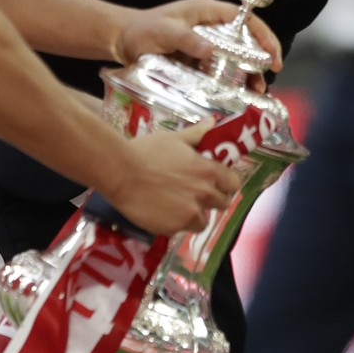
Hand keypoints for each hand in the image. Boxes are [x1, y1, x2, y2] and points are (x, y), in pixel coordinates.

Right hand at [101, 119, 241, 233]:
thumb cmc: (147, 151)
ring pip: (202, 222)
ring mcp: (189, 214)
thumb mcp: (174, 139)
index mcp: (208, 171)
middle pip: (222, 204)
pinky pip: (180, 230)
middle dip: (211, 201)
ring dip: (194, 216)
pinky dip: (173, 224)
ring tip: (176, 206)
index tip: (215, 183)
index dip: (225, 184)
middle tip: (195, 194)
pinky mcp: (173, 228)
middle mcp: (204, 194)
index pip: (233, 184)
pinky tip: (160, 212)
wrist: (121, 172)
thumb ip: (197, 134)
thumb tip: (213, 122)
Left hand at [116, 0, 282, 76]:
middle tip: (266, 81)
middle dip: (259, 60)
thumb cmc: (141, 30)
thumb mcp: (164, 31)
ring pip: (233, 58)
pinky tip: (234, 96)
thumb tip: (210, 51)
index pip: (245, 20)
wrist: (120, 40)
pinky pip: (218, 71)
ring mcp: (204, 43)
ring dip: (245, 74)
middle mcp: (210, 26)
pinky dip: (228, 82)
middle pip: (244, 41)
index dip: (263, 37)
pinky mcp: (197, 60)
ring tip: (254, 92)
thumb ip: (186, 39)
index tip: (273, 58)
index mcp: (207, 11)